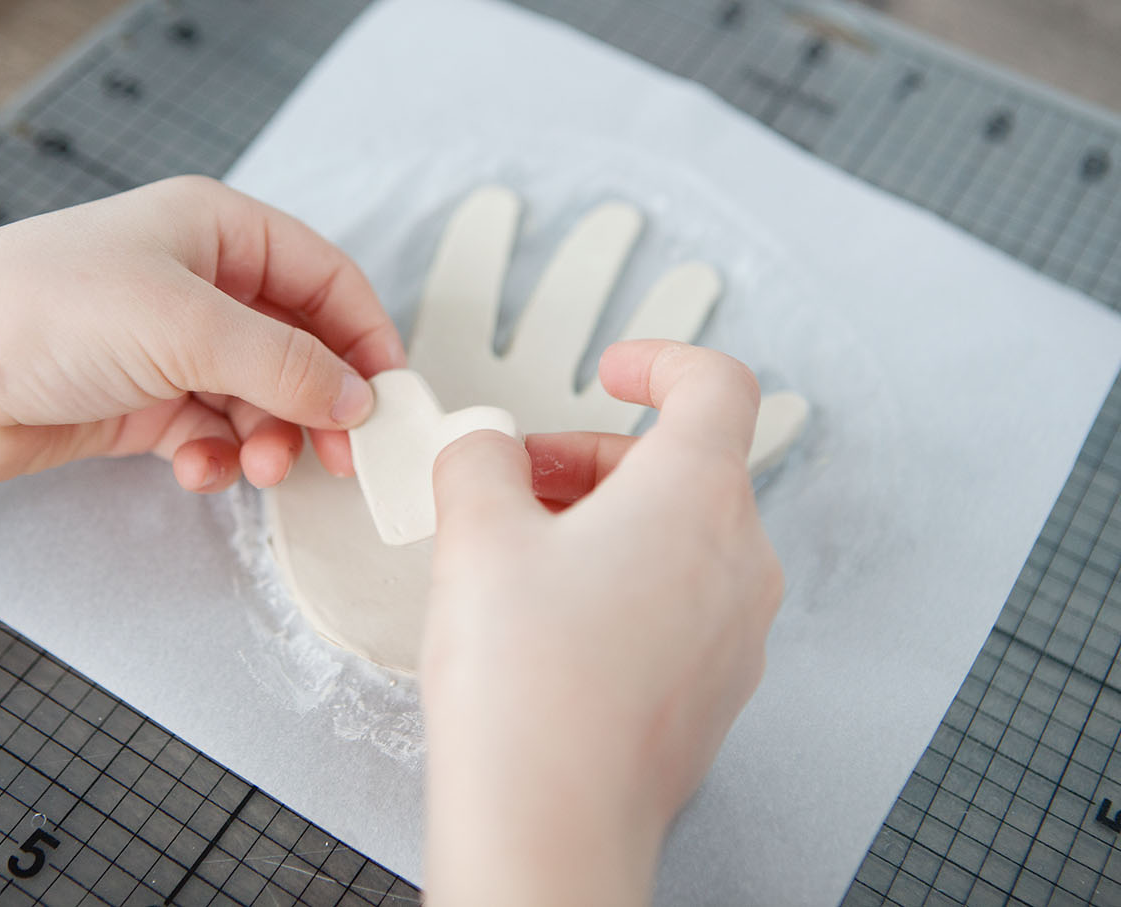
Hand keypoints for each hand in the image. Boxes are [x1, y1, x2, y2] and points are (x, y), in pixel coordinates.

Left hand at [0, 176, 404, 556]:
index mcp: (217, 230)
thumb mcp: (189, 325)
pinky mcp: (143, 401)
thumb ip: (289, 365)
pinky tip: (197, 468)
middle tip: (343, 456)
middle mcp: (199, 283)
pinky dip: (217, 455)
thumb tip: (361, 397)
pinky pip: (211, 431)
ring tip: (258, 466)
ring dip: (269, 438)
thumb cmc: (44, 313)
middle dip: (321, 402)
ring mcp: (170, 345)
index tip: (391, 398)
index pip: (325, 279)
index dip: (366, 337)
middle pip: (299, 345)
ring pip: (259, 397)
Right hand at [267, 185, 799, 672]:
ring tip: (519, 552)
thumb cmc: (526, 682)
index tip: (611, 372)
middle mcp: (738, 558)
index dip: (660, 360)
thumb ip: (478, 459)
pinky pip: (679, 601)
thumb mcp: (476, 533)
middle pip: (683, 466)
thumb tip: (484, 448)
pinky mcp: (715, 688)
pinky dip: (623, 581)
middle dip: (593, 458)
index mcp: (698, 496)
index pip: (718, 384)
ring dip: (604, 520)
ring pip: (680, 536)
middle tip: (516, 482)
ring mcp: (736, 630)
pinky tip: (550, 620)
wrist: (550, 822)